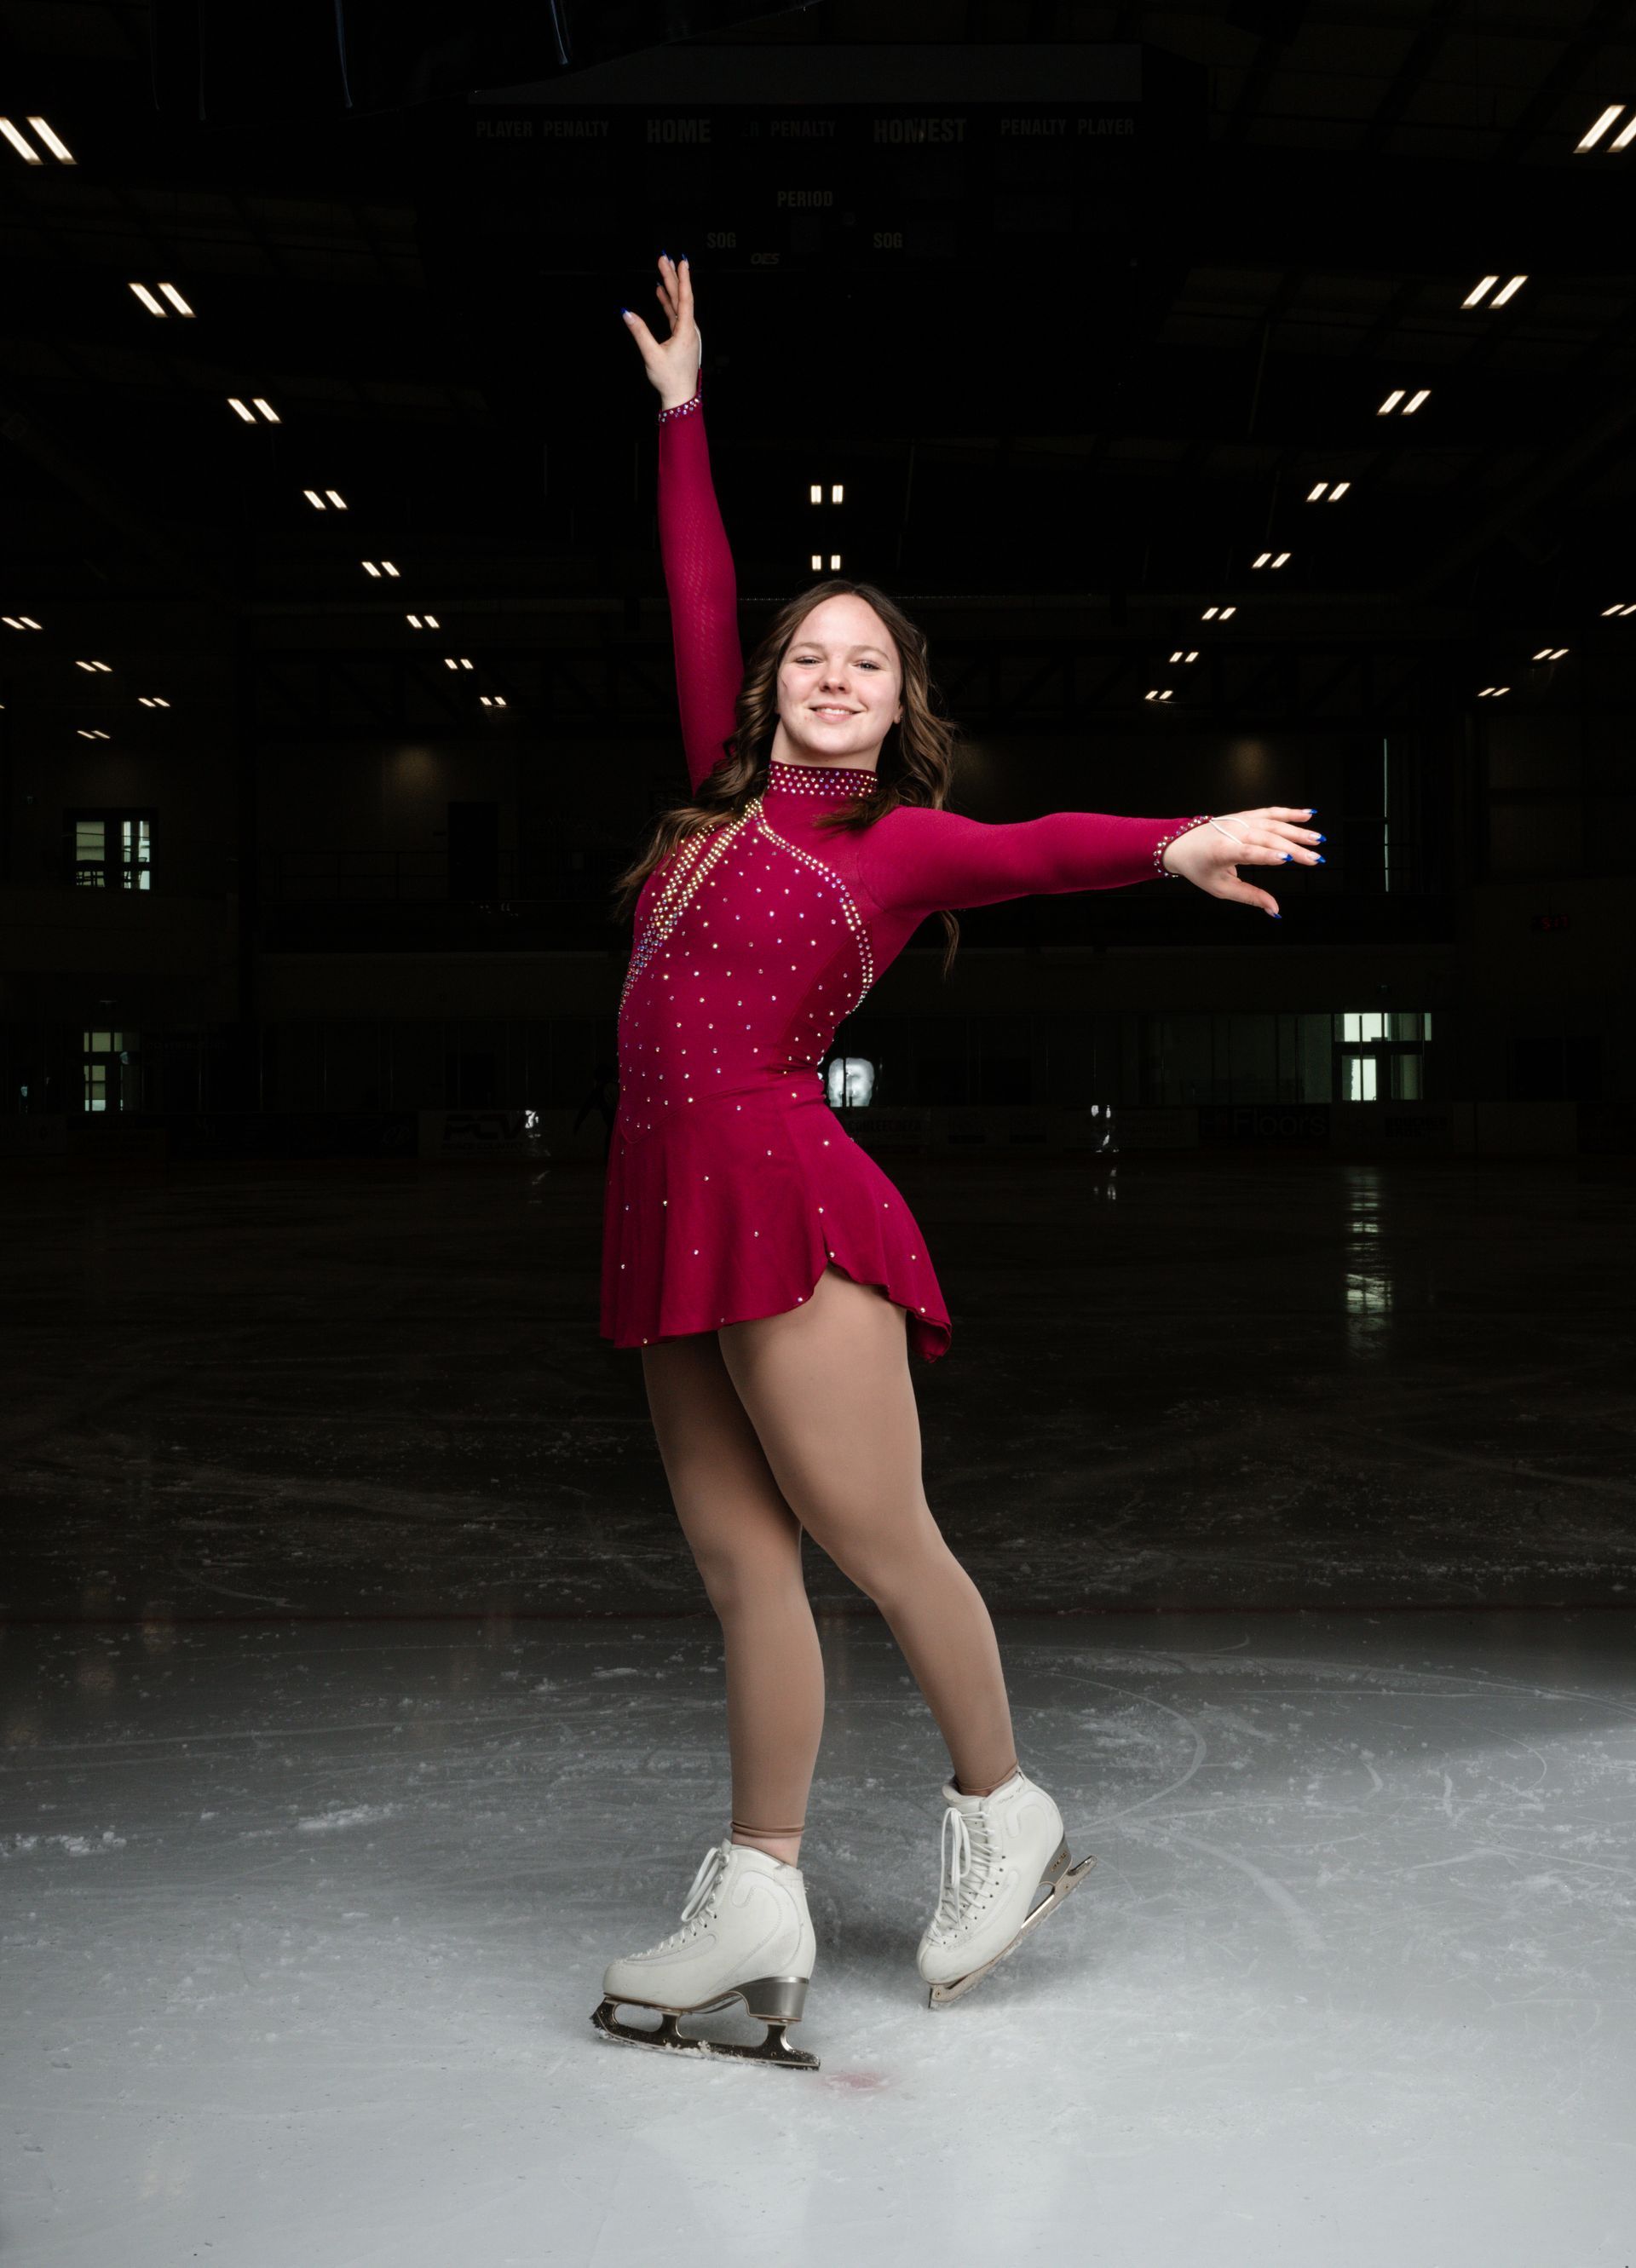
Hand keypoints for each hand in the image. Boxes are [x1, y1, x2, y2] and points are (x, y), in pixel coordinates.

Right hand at [621, 252, 699, 407]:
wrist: (680, 398)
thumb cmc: (669, 379)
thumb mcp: (651, 355)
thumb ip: (639, 332)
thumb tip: (626, 313)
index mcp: (686, 332)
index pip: (685, 299)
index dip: (682, 279)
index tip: (681, 261)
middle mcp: (689, 330)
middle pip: (680, 298)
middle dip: (671, 277)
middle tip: (664, 258)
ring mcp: (686, 334)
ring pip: (678, 305)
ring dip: (669, 288)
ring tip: (662, 270)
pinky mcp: (681, 338)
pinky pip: (675, 315)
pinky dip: (668, 303)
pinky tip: (660, 292)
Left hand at [1162, 806, 1320, 915]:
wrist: (1180, 844)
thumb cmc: (1200, 869)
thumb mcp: (1221, 889)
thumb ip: (1250, 897)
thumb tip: (1276, 910)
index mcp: (1222, 851)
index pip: (1248, 852)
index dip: (1267, 855)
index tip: (1286, 859)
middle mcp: (1232, 832)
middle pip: (1267, 838)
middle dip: (1293, 848)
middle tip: (1315, 859)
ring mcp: (1239, 820)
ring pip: (1272, 824)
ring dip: (1297, 831)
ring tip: (1317, 839)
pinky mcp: (1244, 815)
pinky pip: (1270, 812)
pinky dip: (1289, 813)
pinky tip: (1308, 814)